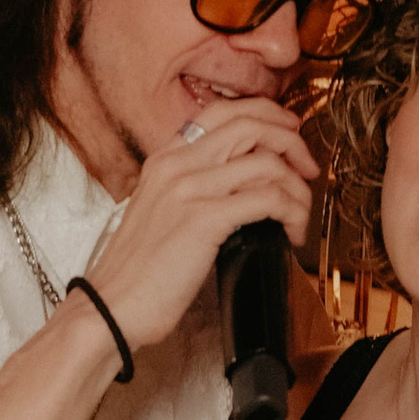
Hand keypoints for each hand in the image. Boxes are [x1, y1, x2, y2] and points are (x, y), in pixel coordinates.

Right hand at [90, 98, 318, 351]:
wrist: (110, 307)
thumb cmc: (138, 272)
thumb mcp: (160, 211)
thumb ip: (192, 187)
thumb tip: (242, 182)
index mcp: (165, 159)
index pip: (224, 112)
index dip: (267, 116)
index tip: (289, 134)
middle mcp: (176, 165)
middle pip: (252, 124)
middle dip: (293, 142)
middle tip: (308, 169)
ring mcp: (189, 189)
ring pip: (267, 163)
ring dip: (298, 189)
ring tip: (300, 215)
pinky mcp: (204, 219)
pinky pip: (268, 199)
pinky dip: (292, 213)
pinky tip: (290, 233)